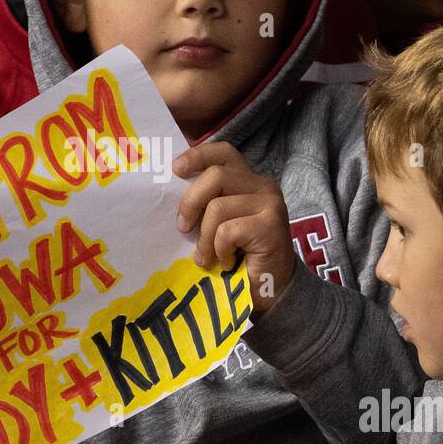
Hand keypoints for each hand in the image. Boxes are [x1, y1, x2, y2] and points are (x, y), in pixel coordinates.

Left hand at [173, 143, 294, 315]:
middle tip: (183, 229)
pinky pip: (228, 231)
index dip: (198, 156)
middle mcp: (263, 186)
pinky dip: (220, 250)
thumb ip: (206, 203)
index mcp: (248, 180)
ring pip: (218, 207)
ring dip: (205, 238)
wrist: (269, 290)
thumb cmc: (239, 256)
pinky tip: (228, 262)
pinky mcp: (271, 225)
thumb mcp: (219, 223)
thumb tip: (170, 194)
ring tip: (207, 257)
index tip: (175, 169)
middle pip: (215, 176)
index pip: (224, 153)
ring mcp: (270, 203)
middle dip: (191, 202)